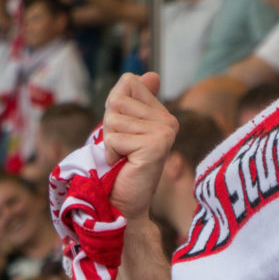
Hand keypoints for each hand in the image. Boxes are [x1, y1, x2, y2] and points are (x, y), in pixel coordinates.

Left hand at [104, 72, 177, 222]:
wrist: (123, 205)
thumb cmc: (119, 168)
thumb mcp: (123, 128)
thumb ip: (134, 100)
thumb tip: (152, 74)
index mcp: (163, 115)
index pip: (129, 83)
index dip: (114, 107)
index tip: (124, 133)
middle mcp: (169, 121)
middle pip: (117, 100)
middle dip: (109, 125)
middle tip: (121, 149)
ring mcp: (165, 133)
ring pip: (113, 118)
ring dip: (108, 141)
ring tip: (122, 158)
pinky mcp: (156, 146)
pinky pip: (114, 137)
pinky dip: (110, 153)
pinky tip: (123, 165)